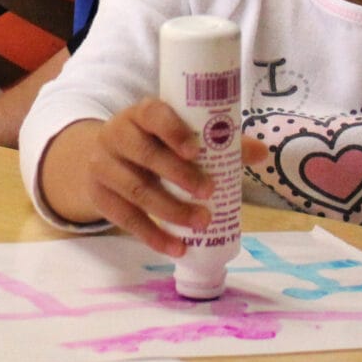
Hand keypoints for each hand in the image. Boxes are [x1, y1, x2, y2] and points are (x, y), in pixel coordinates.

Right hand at [48, 103, 215, 256]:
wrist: (102, 159)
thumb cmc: (152, 144)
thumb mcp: (175, 136)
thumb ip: (216, 141)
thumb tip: (261, 152)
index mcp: (139, 115)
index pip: (152, 114)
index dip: (172, 130)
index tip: (195, 150)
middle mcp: (116, 135)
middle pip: (144, 154)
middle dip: (178, 174)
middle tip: (209, 191)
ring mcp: (103, 166)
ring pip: (136, 189)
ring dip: (171, 210)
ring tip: (201, 224)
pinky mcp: (100, 196)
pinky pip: (126, 218)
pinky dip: (153, 236)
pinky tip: (177, 248)